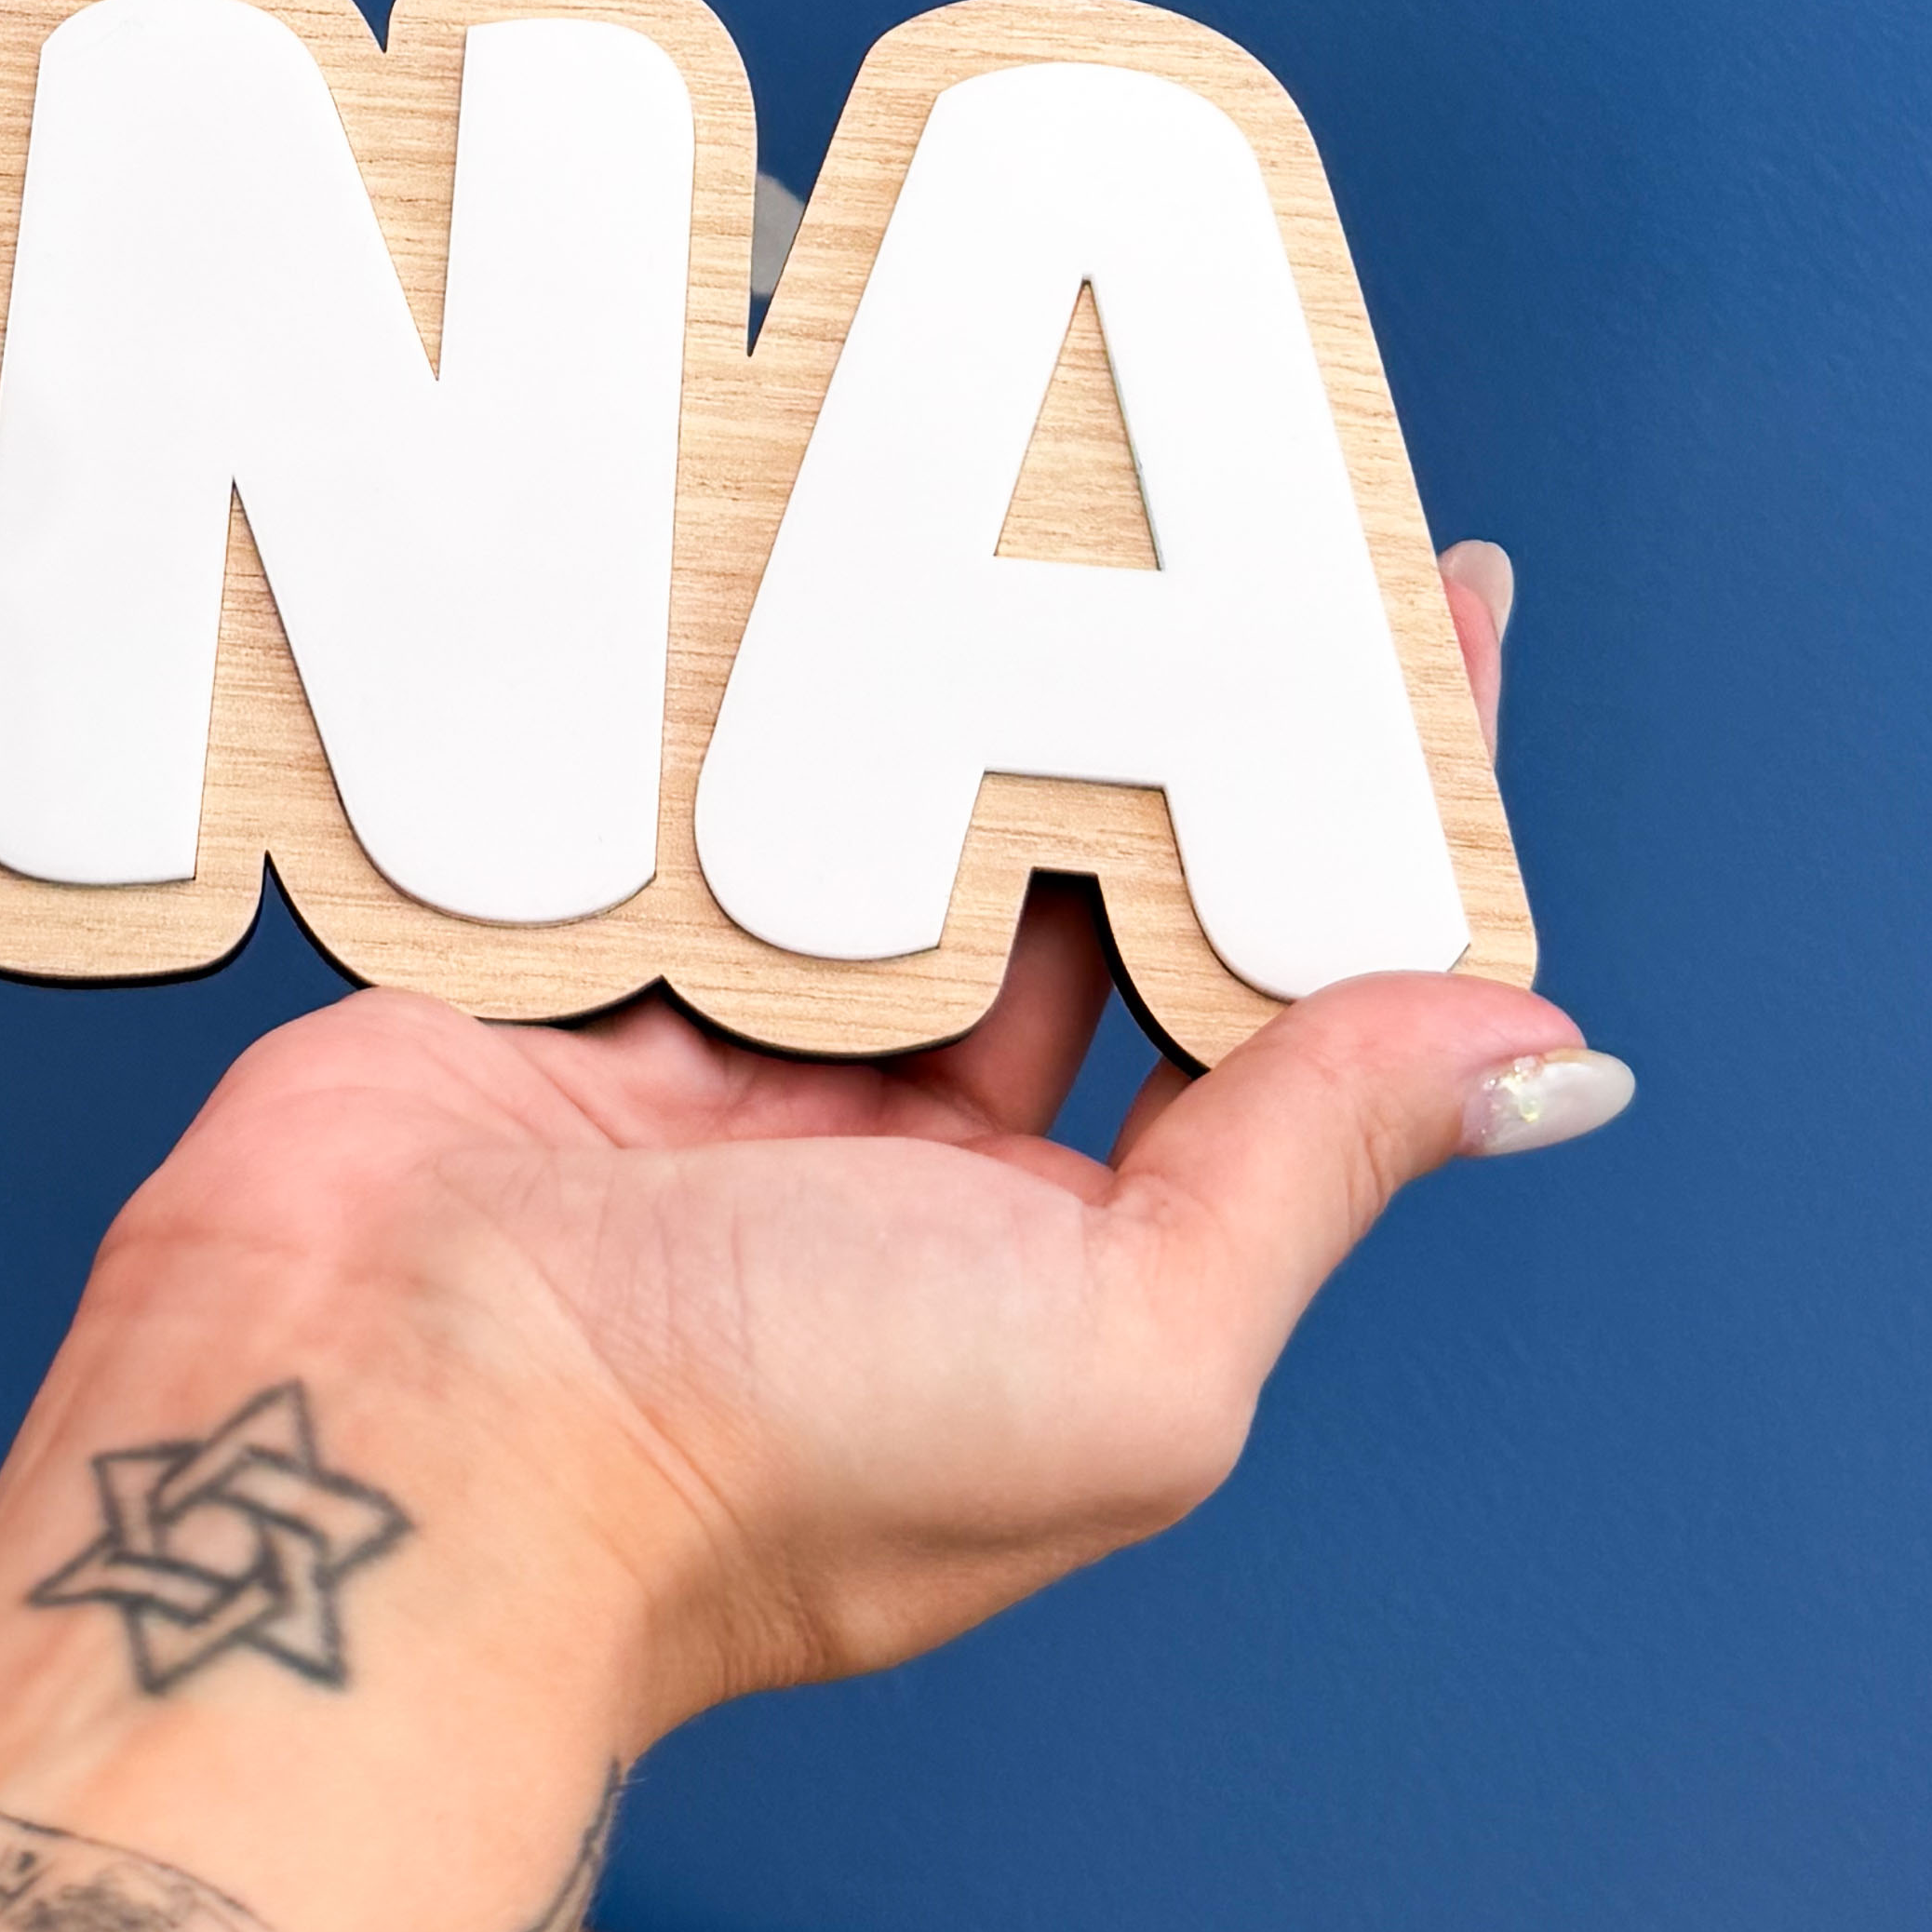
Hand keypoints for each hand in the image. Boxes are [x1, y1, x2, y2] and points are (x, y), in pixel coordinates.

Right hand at [71, 540, 1608, 1732]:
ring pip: (882, 811)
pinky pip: (689, 790)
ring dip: (948, 671)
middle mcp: (916, 1166)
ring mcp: (733, 1059)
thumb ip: (1314, 1167)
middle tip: (1223, 488)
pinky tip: (810, 553)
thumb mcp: (1125, 1341)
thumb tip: (1547, 1058)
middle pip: (1084, 876)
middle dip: (1156, 701)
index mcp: (1076, 1267)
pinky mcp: (572, 968)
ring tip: (1033, 478)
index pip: (1280, 993)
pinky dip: (743, 688)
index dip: (1372, 812)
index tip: (1439, 600)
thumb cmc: (759, 1453)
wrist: (385, 1439)